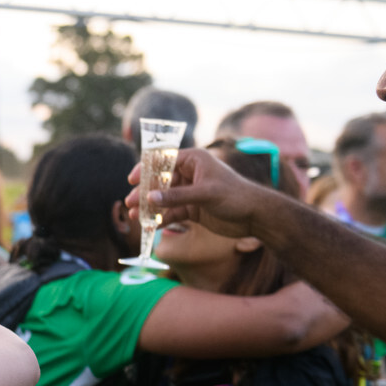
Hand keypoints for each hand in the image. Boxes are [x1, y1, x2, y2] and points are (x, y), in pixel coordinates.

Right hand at [125, 148, 275, 238]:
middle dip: (145, 192)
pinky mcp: (193, 209)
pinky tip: (150, 225)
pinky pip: (172, 212)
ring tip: (134, 215)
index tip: (132, 179)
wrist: (255, 216)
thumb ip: (177, 197)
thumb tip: (150, 199)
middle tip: (130, 202)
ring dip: (150, 207)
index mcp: (195, 160)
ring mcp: (191, 192)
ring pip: (164, 199)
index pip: (164, 160)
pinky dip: (161, 218)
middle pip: (160, 181)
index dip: (146, 168)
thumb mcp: (205, 194)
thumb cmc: (235, 196)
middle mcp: (191, 174)